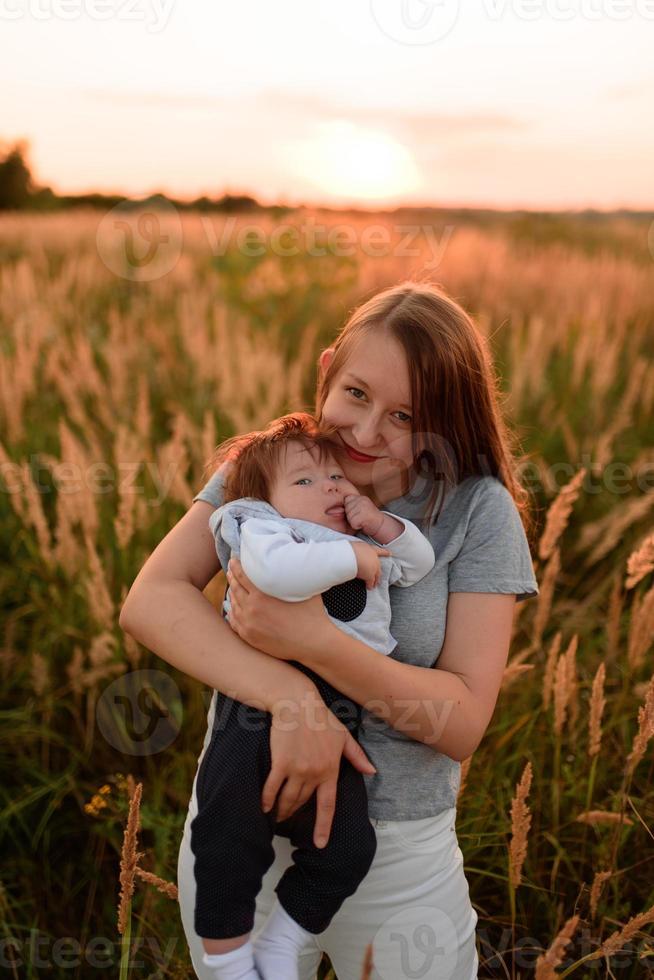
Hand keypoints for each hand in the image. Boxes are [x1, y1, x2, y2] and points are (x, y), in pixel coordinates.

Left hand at [226, 558, 330, 660]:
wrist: (313, 643)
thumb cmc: (312, 613)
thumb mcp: (303, 588)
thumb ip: (294, 572)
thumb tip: (295, 554)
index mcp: (262, 595)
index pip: (242, 575)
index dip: (236, 566)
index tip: (233, 560)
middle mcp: (252, 609)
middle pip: (235, 589)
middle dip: (232, 578)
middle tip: (230, 570)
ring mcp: (249, 625)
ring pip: (233, 605)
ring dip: (232, 594)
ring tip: (233, 587)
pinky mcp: (250, 637)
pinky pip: (234, 621)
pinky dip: (232, 612)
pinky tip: (233, 607)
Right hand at [263, 687, 376, 846]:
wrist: (298, 704)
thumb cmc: (322, 719)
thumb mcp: (344, 737)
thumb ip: (357, 757)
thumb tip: (372, 772)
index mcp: (330, 770)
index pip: (328, 805)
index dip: (324, 827)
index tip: (321, 845)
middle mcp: (315, 773)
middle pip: (303, 803)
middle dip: (296, 814)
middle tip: (290, 819)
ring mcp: (297, 769)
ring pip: (288, 799)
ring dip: (282, 811)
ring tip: (278, 816)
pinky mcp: (281, 763)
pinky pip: (273, 788)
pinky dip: (267, 800)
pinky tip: (265, 808)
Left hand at [343, 493, 384, 537]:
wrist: (381, 525)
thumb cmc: (367, 518)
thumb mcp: (357, 509)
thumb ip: (346, 507)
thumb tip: (329, 510)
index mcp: (360, 497)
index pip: (346, 501)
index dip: (349, 509)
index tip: (358, 513)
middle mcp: (362, 499)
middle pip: (346, 509)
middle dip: (350, 515)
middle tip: (360, 517)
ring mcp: (363, 507)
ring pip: (349, 516)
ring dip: (353, 521)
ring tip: (362, 520)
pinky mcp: (364, 515)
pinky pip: (353, 523)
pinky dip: (356, 526)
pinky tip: (363, 524)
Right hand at [350, 541, 390, 589]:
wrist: (352, 555)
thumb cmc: (351, 549)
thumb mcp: (355, 546)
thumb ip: (357, 549)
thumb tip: (353, 551)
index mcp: (371, 550)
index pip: (380, 551)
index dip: (385, 552)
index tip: (390, 553)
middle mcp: (374, 558)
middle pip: (378, 566)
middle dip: (378, 571)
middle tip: (378, 575)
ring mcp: (374, 567)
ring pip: (376, 575)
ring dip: (376, 580)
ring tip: (375, 584)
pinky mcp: (370, 576)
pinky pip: (370, 582)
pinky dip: (370, 585)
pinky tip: (369, 587)